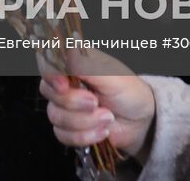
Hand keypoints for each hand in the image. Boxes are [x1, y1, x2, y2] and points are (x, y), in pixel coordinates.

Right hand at [39, 52, 155, 157]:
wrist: (141, 122)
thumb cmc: (129, 92)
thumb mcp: (112, 75)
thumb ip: (86, 65)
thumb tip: (65, 52)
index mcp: (74, 63)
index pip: (47, 62)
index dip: (50, 74)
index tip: (63, 85)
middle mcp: (66, 83)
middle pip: (48, 91)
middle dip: (74, 102)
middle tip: (96, 102)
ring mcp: (66, 106)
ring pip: (55, 116)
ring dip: (84, 121)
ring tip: (107, 117)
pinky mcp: (69, 128)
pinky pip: (63, 135)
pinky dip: (85, 136)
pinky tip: (102, 131)